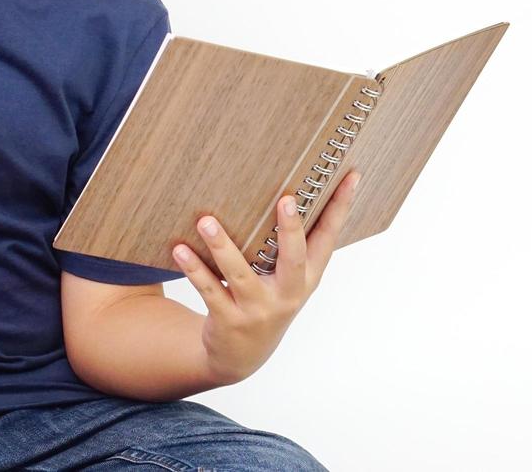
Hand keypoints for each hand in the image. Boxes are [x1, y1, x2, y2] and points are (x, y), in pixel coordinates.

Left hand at [171, 169, 362, 383]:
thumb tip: (291, 187)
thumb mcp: (289, 279)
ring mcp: (259, 309)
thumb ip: (292, 243)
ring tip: (206, 221)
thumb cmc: (268, 299)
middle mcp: (288, 293)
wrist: (242, 356)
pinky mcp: (230, 320)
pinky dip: (194, 269)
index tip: (351, 176)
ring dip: (222, 247)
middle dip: (291, 229)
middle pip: (293, 258)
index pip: (328, 237)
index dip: (341, 207)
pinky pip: (210, 290)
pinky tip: (180, 249)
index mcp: (308, 276)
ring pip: (241, 274)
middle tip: (286, 199)